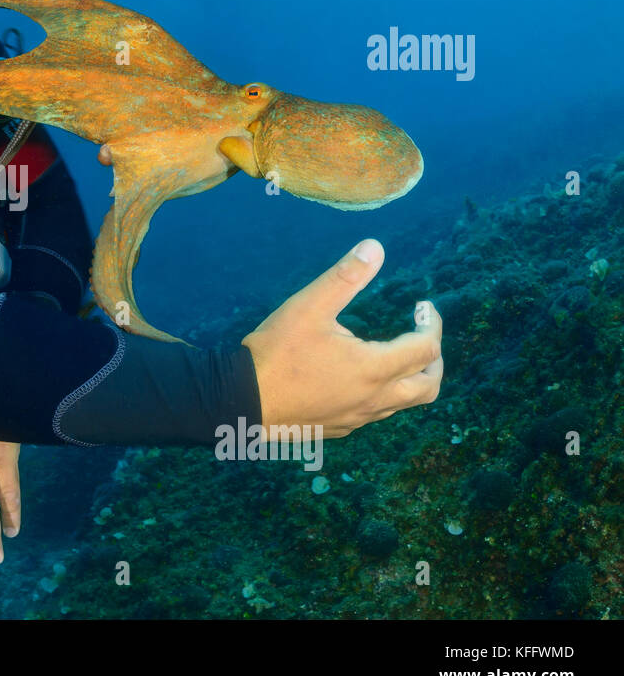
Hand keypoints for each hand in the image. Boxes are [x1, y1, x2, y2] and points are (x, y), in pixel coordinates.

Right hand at [242, 239, 442, 437]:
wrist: (241, 401)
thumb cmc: (275, 352)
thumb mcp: (308, 306)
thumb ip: (344, 277)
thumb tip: (375, 247)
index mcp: (373, 368)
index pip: (425, 348)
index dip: (431, 324)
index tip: (422, 306)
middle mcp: (374, 398)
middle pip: (428, 386)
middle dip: (434, 358)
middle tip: (422, 335)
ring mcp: (358, 418)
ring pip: (404, 404)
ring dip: (412, 379)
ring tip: (397, 356)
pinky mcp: (340, 428)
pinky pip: (376, 414)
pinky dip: (385, 394)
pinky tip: (362, 379)